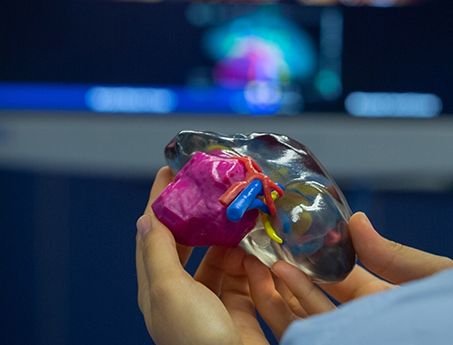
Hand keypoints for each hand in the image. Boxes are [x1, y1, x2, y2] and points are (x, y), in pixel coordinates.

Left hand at [136, 167, 269, 344]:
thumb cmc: (195, 338)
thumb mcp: (169, 290)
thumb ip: (158, 252)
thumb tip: (146, 216)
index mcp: (157, 287)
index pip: (154, 234)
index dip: (161, 201)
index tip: (171, 170)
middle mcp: (182, 292)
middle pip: (189, 242)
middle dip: (201, 213)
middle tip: (216, 186)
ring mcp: (212, 300)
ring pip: (220, 256)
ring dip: (231, 236)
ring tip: (245, 214)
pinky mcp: (239, 307)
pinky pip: (245, 275)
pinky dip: (252, 260)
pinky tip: (260, 249)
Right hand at [244, 211, 452, 338]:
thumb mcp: (431, 278)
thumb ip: (394, 254)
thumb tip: (357, 221)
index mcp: (381, 300)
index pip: (341, 278)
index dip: (316, 258)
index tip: (293, 237)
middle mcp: (361, 320)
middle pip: (314, 297)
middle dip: (288, 274)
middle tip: (264, 248)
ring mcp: (347, 334)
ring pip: (303, 315)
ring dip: (280, 289)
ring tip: (261, 262)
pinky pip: (305, 332)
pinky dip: (285, 310)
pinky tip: (275, 284)